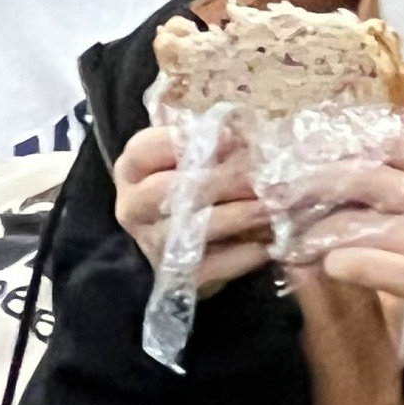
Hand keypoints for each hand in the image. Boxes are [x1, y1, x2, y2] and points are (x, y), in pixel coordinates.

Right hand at [115, 124, 271, 296]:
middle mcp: (134, 206)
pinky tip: (269, 243)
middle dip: (219, 180)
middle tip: (261, 174)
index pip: (146, 148)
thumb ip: (210, 142)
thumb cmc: (195, 185)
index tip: (232, 138)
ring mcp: (152, 243)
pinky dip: (243, 255)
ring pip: (191, 229)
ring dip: (236, 216)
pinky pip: (212, 266)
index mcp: (132, 169)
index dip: (187, 141)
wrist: (191, 242)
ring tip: (271, 207)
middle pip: (168, 189)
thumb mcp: (194, 157)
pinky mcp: (177, 274)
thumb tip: (244, 129)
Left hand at [283, 137, 403, 323]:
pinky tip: (327, 266)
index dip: (340, 144)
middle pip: (356, 177)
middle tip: (283, 193)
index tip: (309, 150)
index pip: (385, 141)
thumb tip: (351, 160)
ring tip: (297, 238)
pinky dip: (334, 264)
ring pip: (348, 224)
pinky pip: (358, 264)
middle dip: (310, 184)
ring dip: (314, 232)